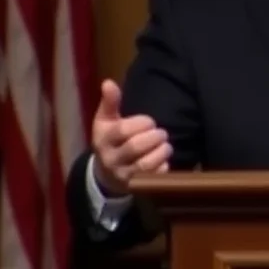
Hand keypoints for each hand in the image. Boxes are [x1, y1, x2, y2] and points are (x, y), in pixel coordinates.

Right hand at [91, 79, 171, 195]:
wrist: (106, 174)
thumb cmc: (110, 141)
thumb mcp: (106, 121)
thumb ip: (110, 102)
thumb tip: (108, 82)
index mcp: (103, 140)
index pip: (122, 131)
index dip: (140, 123)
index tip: (149, 122)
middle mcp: (111, 159)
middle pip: (135, 147)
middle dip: (154, 137)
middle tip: (161, 133)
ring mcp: (123, 175)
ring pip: (145, 165)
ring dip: (161, 152)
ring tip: (165, 145)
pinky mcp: (136, 186)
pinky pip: (154, 178)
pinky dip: (163, 168)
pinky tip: (164, 159)